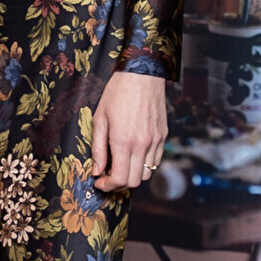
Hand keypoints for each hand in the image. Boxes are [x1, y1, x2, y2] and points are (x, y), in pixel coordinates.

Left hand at [88, 72, 168, 192]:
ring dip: (132, 175)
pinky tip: (133, 155)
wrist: (142, 73)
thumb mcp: (100, 119)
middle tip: (107, 177)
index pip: (120, 179)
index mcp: (124, 141)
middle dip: (118, 184)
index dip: (108, 186)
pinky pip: (155, 160)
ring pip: (147, 174)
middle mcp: (143, 145)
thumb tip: (97, 170)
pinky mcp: (163, 136)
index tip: (100, 182)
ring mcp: (155, 141)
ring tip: (120, 166)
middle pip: (134, 181)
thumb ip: (98, 148)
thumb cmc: (117, 93)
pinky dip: (144, 165)